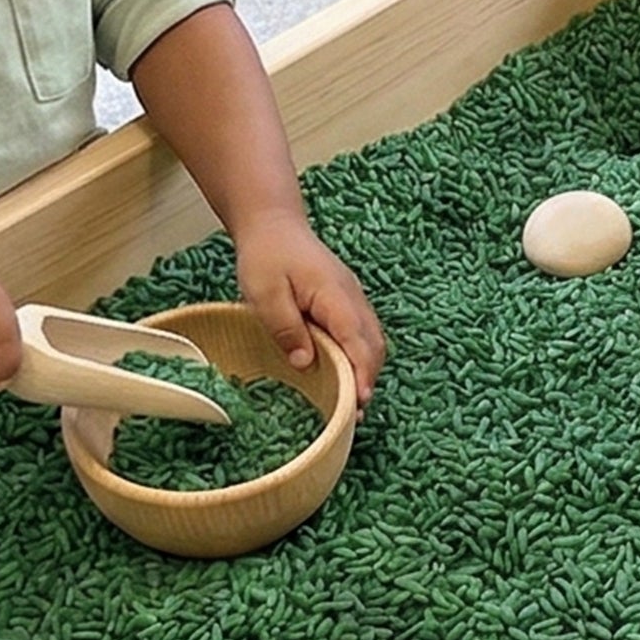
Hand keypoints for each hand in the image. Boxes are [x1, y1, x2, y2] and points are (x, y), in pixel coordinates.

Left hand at [237, 210, 384, 401]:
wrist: (274, 225)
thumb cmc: (267, 256)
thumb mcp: (265, 293)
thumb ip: (286, 327)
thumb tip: (305, 362)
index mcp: (335, 296)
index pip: (358, 341)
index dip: (362, 374)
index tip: (360, 403)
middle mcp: (353, 299)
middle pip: (374, 346)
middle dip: (369, 380)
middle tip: (354, 415)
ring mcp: (353, 301)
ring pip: (372, 342)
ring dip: (366, 371)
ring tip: (351, 403)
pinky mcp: (347, 304)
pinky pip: (362, 335)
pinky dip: (360, 358)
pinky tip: (345, 375)